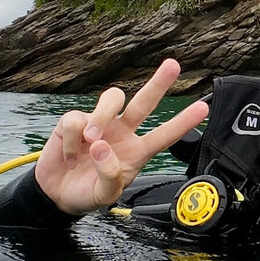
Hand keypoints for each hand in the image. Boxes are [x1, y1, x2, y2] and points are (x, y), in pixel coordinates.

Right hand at [34, 59, 208, 215]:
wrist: (55, 194)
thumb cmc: (86, 192)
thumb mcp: (104, 195)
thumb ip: (109, 176)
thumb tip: (102, 147)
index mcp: (137, 151)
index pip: (165, 135)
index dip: (183, 122)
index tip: (204, 108)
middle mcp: (122, 132)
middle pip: (144, 102)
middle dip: (159, 83)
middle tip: (173, 65)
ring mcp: (100, 124)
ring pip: (112, 98)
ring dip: (102, 116)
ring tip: (91, 140)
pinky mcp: (75, 122)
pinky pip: (77, 119)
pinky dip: (72, 140)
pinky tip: (70, 155)